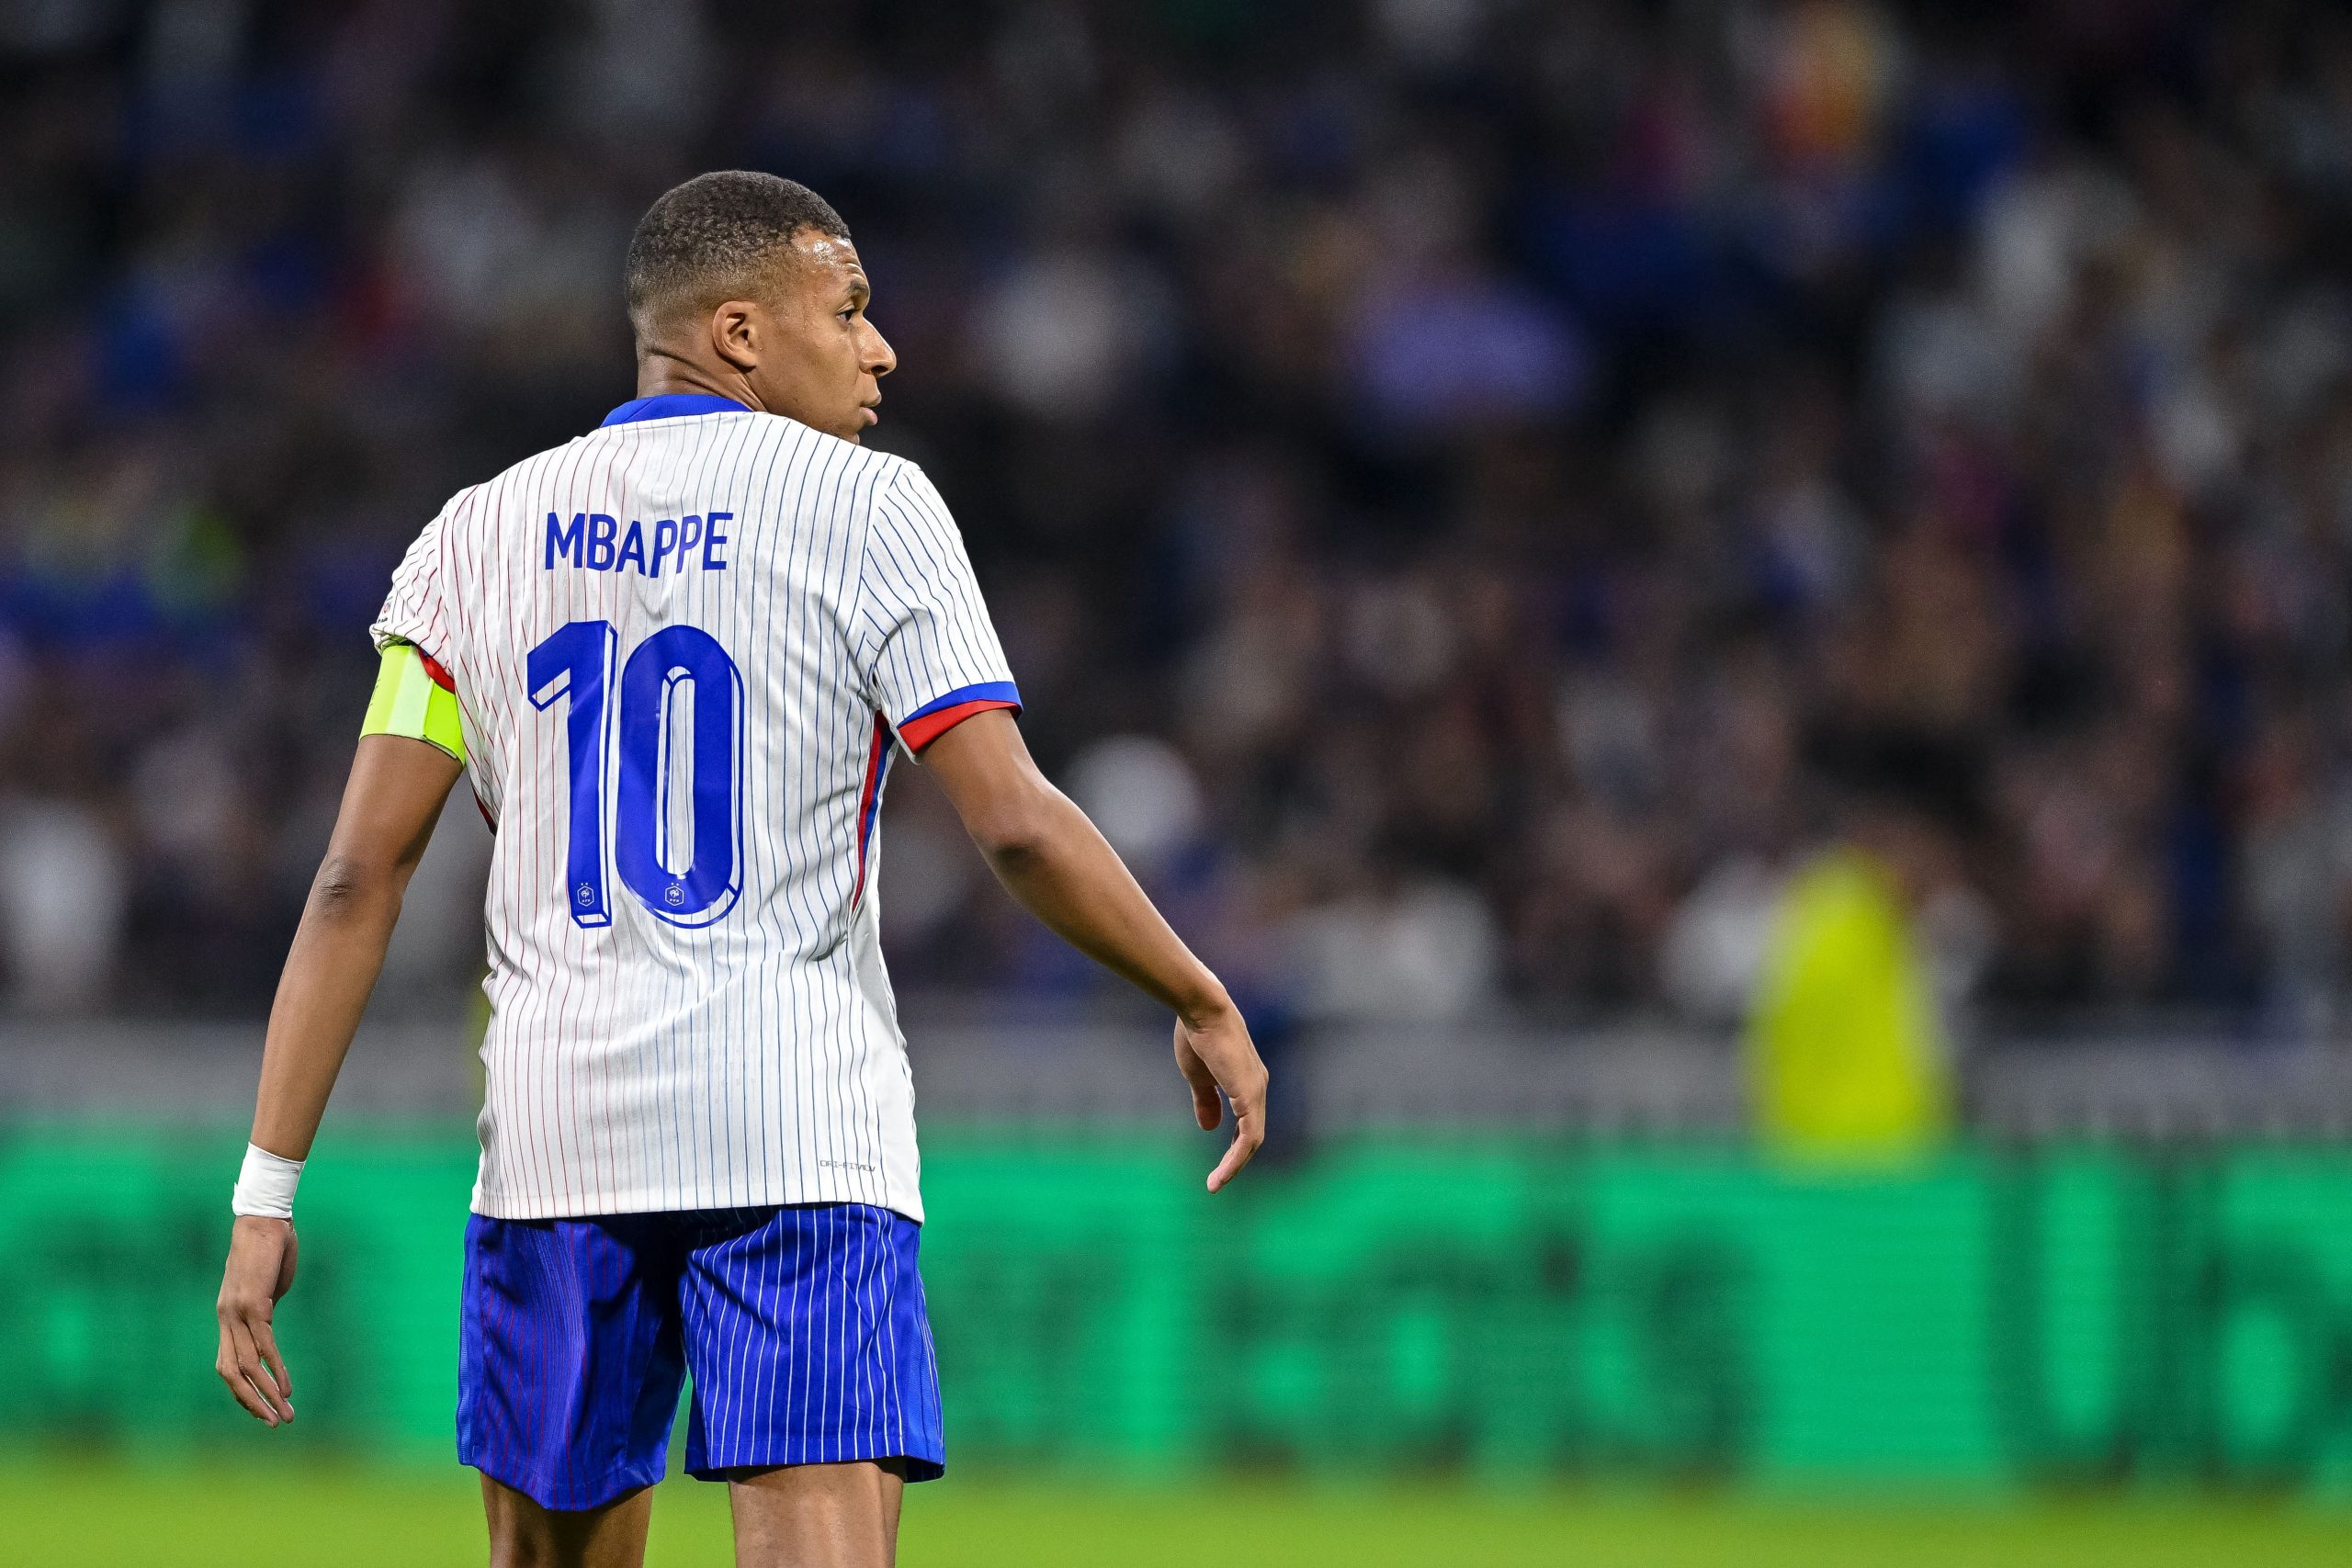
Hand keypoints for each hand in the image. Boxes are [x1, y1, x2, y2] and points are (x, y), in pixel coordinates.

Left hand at [215, 1215, 298, 1425]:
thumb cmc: (271, 1246)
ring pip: (246, 1365)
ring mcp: (236, 1312)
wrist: (264, 1218)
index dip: (244, 1390)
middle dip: (252, 1402)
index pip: (229, 1363)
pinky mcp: (253, 1304)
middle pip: (231, 1373)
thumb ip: (268, 1306)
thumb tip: (272, 1321)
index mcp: (228, 1316)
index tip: (264, 1409)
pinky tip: (286, 1387)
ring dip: (265, 1394)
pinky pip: (262, 1345)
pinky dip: (275, 1369)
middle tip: (272, 1424)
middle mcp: (226, 1318)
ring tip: (284, 1414)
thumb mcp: (269, 1284)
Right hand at [1173, 1000, 1267, 1192]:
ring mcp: (1256, 1093)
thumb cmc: (1198, 1036)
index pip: (1247, 1123)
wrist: (1201, 1011)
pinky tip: (1222, 1172)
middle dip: (1235, 1161)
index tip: (1218, 1166)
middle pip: (1252, 1136)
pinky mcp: (1249, 1096)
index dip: (1234, 1146)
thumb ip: (1206, 1101)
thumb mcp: (1199, 1076)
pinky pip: (1248, 1137)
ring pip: (1252, 1141)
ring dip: (1234, 1165)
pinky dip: (1236, 1158)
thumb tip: (1208, 1127)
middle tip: (1216, 1182)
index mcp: (1247, 1083)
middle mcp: (1258, 1088)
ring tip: (1215, 1184)